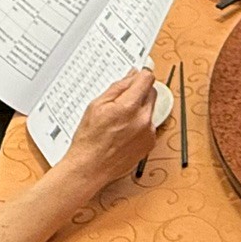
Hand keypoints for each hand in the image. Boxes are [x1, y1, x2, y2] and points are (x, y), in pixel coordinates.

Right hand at [58, 68, 159, 190]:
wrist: (90, 168)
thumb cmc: (89, 140)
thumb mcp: (96, 106)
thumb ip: (118, 88)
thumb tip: (131, 76)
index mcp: (129, 107)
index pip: (147, 79)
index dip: (141, 74)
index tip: (138, 73)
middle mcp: (143, 119)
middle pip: (151, 93)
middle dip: (139, 92)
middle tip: (123, 99)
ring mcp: (148, 132)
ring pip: (150, 109)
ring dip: (139, 109)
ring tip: (120, 120)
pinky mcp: (150, 143)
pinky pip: (150, 125)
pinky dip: (140, 125)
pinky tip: (124, 132)